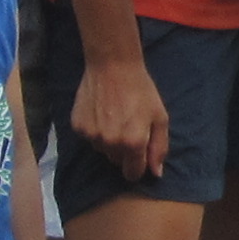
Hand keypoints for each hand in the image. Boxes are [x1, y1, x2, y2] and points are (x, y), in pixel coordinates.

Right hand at [72, 54, 172, 182]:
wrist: (112, 66)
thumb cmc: (140, 90)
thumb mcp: (159, 118)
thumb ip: (159, 148)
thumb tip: (155, 173)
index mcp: (133, 143)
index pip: (132, 173)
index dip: (137, 166)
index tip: (139, 153)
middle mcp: (111, 144)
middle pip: (117, 162)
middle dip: (124, 151)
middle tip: (128, 127)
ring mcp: (92, 136)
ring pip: (103, 150)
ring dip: (109, 141)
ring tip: (115, 117)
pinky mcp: (79, 127)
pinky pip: (89, 138)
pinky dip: (96, 130)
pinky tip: (102, 112)